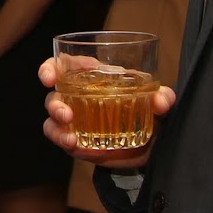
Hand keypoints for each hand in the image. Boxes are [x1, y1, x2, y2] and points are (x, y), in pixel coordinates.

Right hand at [37, 53, 175, 167]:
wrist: (149, 147)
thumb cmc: (149, 113)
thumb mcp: (157, 104)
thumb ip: (163, 98)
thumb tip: (162, 99)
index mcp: (95, 77)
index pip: (66, 64)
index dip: (51, 67)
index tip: (49, 77)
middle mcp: (80, 95)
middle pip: (54, 92)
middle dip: (54, 103)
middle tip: (66, 114)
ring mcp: (76, 118)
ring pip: (52, 117)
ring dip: (56, 126)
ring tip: (71, 138)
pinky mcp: (76, 138)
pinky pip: (59, 136)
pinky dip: (62, 140)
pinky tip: (75, 145)